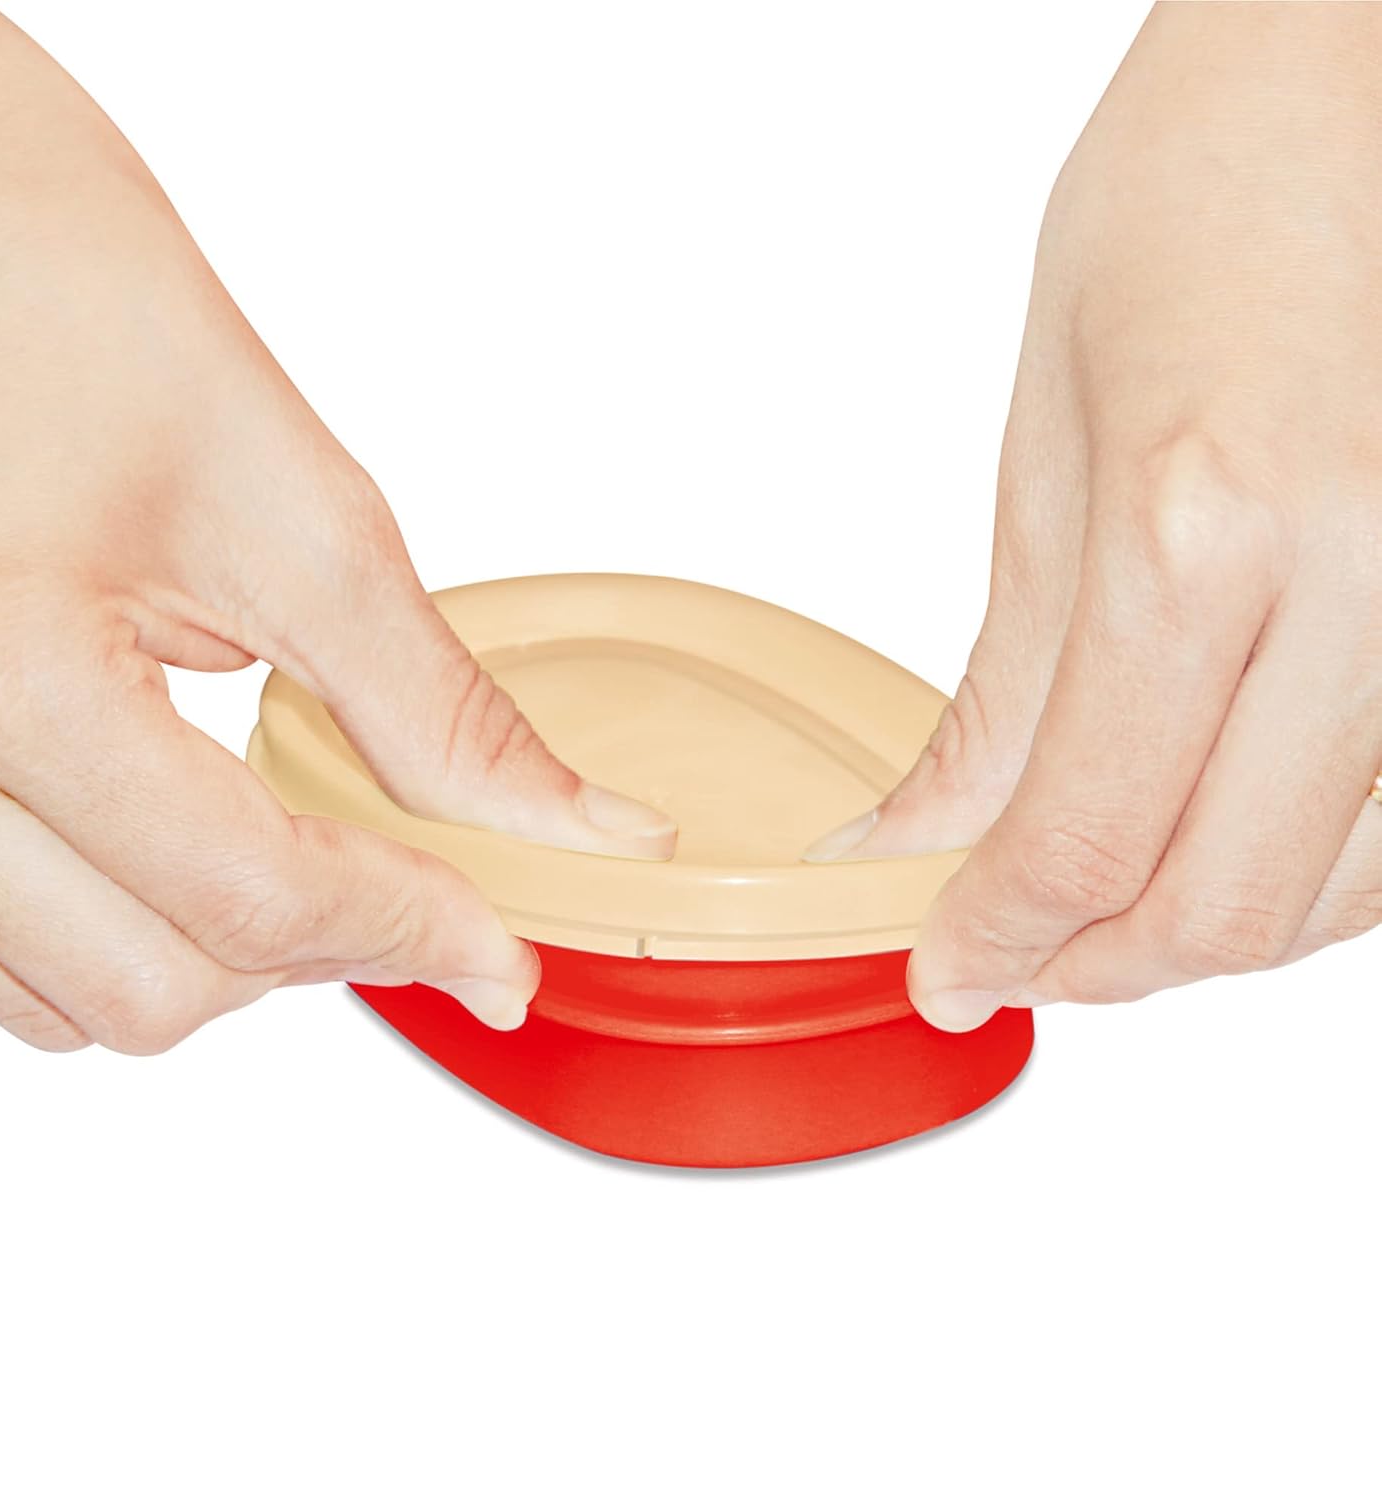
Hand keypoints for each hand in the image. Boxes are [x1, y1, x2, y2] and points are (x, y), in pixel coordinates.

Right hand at [0, 5, 674, 1052]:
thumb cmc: (76, 304)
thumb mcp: (301, 508)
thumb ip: (441, 709)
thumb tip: (576, 829)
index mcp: (2, 662)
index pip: (252, 900)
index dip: (413, 934)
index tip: (503, 948)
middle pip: (155, 992)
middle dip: (321, 955)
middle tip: (418, 883)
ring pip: (70, 1000)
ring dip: (223, 960)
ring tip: (304, 849)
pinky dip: (128, 932)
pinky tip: (195, 837)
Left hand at [808, 2, 1381, 1029]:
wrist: (1359, 74)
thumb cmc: (1199, 205)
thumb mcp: (1053, 453)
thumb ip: (1005, 689)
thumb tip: (920, 840)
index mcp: (1208, 527)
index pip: (1089, 839)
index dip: (1001, 938)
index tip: (946, 965)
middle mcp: (1375, 580)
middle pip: (1226, 908)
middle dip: (1092, 967)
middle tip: (1008, 955)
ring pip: (1339, 899)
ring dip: (1198, 935)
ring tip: (1095, 906)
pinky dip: (1299, 874)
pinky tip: (1216, 837)